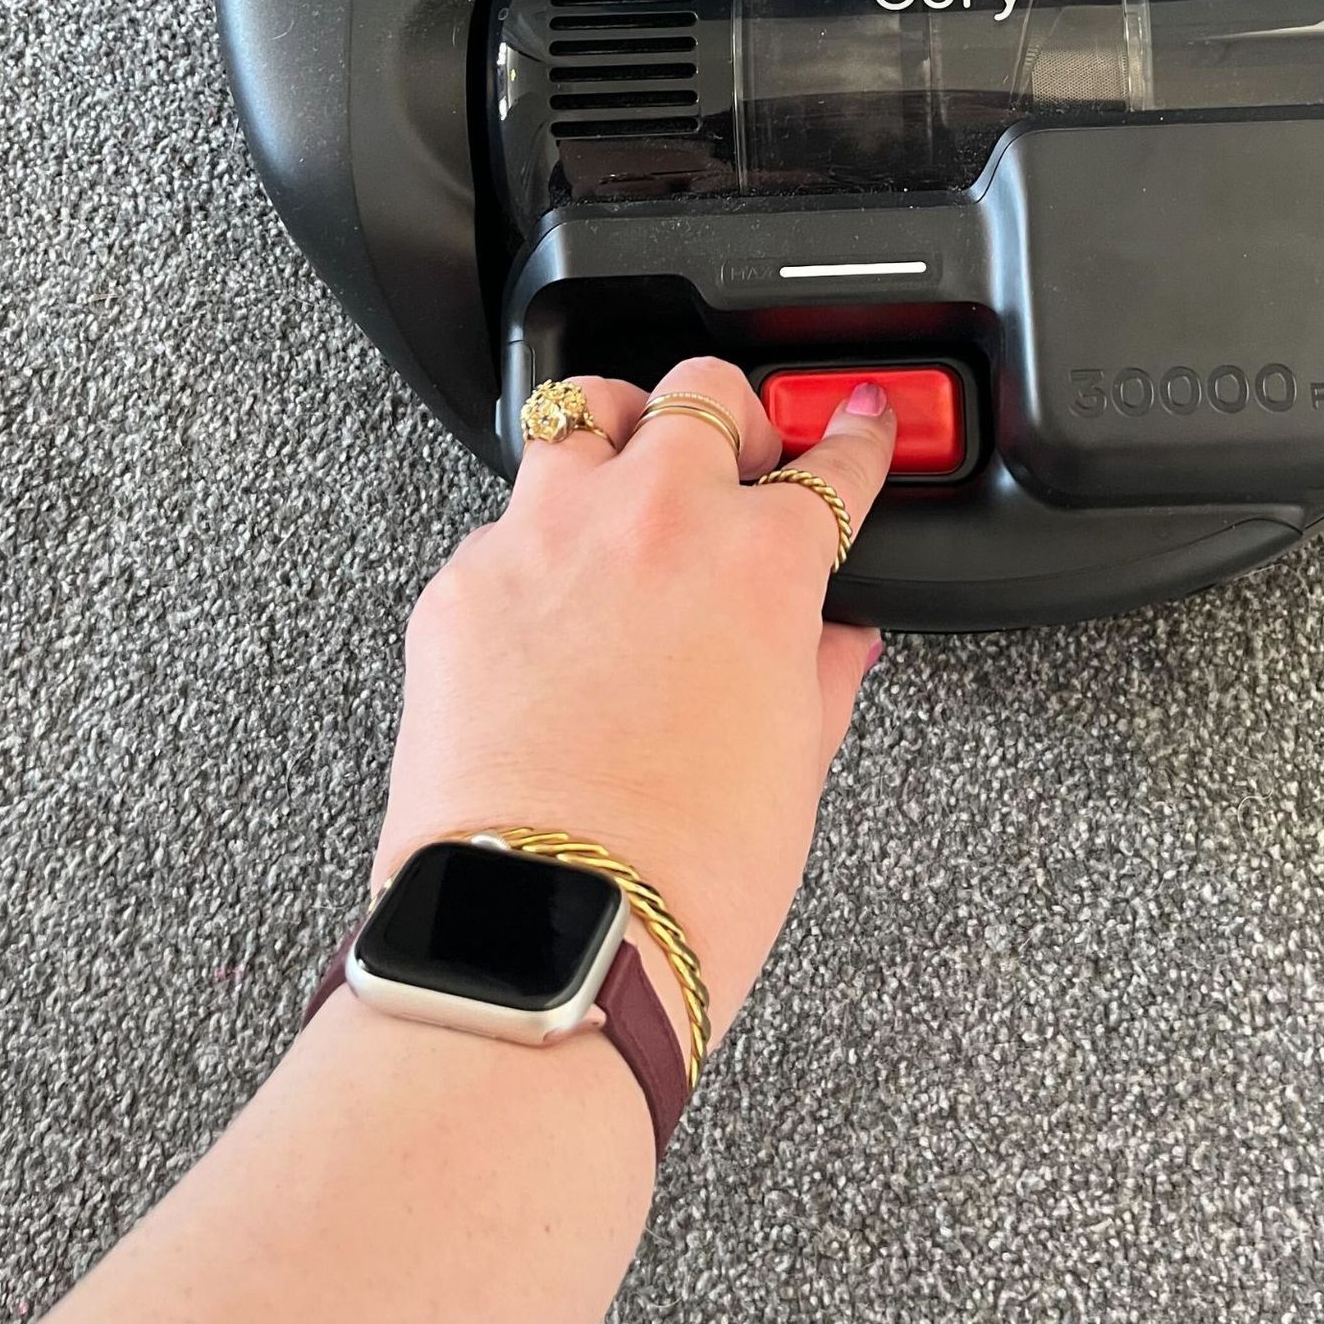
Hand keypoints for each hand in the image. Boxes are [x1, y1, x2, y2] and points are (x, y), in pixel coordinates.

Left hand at [372, 360, 895, 1051]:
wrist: (549, 929)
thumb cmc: (684, 871)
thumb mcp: (797, 764)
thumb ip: (821, 672)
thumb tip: (835, 638)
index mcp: (762, 560)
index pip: (833, 464)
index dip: (858, 436)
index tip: (859, 423)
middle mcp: (657, 520)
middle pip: (704, 393)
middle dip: (734, 415)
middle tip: (740, 460)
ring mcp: (549, 536)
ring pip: (585, 411)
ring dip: (622, 430)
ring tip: (629, 475)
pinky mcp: (464, 578)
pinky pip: (505, 518)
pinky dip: (535, 541)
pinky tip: (550, 599)